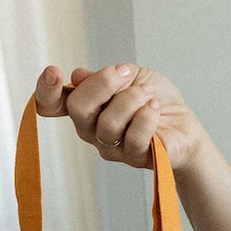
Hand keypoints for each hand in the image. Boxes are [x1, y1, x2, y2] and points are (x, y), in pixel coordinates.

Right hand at [34, 64, 204, 173]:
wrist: (185, 124)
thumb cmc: (155, 98)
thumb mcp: (131, 76)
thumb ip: (105, 76)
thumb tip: (77, 75)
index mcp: (85, 106)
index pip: (51, 104)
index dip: (45, 91)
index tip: (53, 72)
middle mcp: (91, 129)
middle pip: (78, 108)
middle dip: (103, 84)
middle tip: (126, 73)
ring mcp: (110, 147)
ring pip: (108, 123)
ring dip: (132, 100)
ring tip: (150, 94)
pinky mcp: (134, 158)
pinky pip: (133, 138)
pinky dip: (146, 117)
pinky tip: (156, 108)